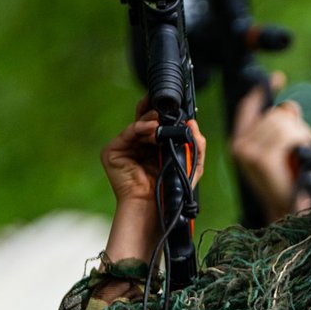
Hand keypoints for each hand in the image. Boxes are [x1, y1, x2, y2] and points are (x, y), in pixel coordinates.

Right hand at [101, 101, 205, 264]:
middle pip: (146, 120)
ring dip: (152, 120)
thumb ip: (196, 144)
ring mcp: (125, 148)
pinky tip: (153, 127)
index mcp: (155, 148)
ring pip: (138, 124)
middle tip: (166, 103)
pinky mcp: (113, 152)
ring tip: (161, 121)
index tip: (176, 104)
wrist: (153, 206)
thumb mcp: (191, 164)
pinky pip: (128, 133)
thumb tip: (193, 123)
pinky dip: (140, 127)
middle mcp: (139, 145)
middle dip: (156, 110)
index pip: (159, 125)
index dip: (166, 114)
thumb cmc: (170, 189)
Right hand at [230, 74, 310, 221]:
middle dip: (295, 126)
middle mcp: (239, 145)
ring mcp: (248, 152)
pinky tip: (299, 157)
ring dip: (300, 135)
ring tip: (299, 156)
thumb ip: (284, 125)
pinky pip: (288, 134)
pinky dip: (301, 142)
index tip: (276, 78)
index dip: (262, 90)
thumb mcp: (285, 147)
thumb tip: (289, 106)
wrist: (288, 211)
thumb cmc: (288, 182)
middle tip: (300, 147)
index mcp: (241, 141)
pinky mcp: (261, 158)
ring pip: (283, 122)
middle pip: (275, 113)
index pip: (248, 107)